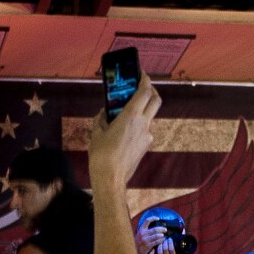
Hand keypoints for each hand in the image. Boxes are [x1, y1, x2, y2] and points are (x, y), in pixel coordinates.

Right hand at [88, 72, 160, 189]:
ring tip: (127, 111)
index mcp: (131, 116)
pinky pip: (144, 130)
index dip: (145, 80)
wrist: (111, 178)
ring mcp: (147, 135)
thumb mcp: (97, 132)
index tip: (141, 74)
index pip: (145, 92)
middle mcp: (143, 123)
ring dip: (143, 109)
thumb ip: (101, 118)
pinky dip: (138, 124)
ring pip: (150, 116)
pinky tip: (124, 130)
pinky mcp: (146, 146)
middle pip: (156, 100)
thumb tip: (104, 113)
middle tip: (142, 87)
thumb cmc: (101, 155)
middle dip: (152, 90)